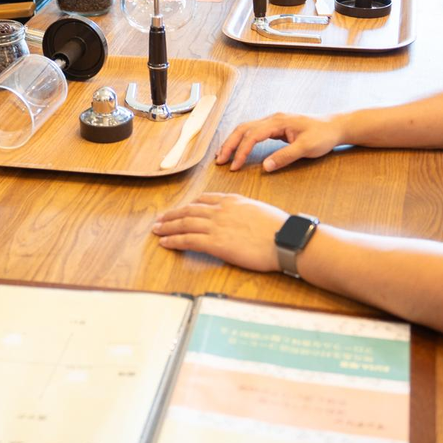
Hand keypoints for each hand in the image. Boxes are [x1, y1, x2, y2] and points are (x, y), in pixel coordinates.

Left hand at [152, 192, 287, 271]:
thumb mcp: (259, 210)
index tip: (182, 209)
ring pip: (184, 223)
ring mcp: (216, 225)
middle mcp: (221, 210)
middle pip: (189, 210)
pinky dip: (173, 240)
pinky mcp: (215, 243)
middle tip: (160, 219)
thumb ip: (245, 211)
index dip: (190, 205)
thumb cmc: (279, 228)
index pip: (204, 200)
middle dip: (172, 215)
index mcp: (232, 201)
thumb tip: (241, 218)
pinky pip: (188, 240)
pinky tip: (164, 242)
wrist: (285, 239)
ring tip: (156, 230)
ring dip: (167, 226)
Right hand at [215, 112, 342, 170]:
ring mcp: (273, 121)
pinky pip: (253, 131)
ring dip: (233, 141)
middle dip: (229, 144)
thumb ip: (285, 157)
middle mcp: (272, 118)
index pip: (252, 136)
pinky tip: (238, 148)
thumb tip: (265, 167)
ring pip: (246, 129)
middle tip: (220, 161)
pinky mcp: (276, 126)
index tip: (234, 166)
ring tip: (223, 155)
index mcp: (278, 122)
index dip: (241, 151)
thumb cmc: (323, 136)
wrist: (335, 127)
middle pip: (243, 129)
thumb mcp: (306, 148)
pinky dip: (242, 140)